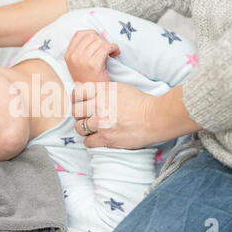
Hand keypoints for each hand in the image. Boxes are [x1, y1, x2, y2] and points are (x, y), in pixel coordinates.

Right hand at [64, 30, 119, 82]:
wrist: (93, 94)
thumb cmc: (88, 79)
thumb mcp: (79, 63)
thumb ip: (84, 49)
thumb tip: (100, 34)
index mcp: (68, 55)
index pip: (79, 34)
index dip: (92, 34)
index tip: (99, 41)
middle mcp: (74, 56)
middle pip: (91, 36)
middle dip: (102, 40)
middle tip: (106, 49)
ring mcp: (82, 60)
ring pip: (100, 42)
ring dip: (109, 45)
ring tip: (111, 53)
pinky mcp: (93, 64)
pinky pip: (106, 48)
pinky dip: (114, 48)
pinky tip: (114, 54)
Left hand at [72, 83, 200, 148]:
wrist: (155, 117)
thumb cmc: (141, 103)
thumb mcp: (120, 88)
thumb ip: (103, 90)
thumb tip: (90, 94)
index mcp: (102, 91)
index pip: (78, 93)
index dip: (77, 99)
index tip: (80, 104)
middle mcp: (99, 105)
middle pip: (75, 111)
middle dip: (79, 116)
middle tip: (86, 118)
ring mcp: (101, 122)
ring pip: (79, 128)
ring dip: (84, 130)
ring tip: (92, 130)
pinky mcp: (106, 137)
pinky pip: (88, 142)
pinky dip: (91, 142)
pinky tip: (98, 139)